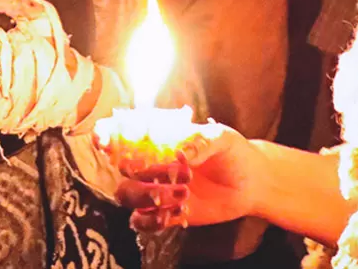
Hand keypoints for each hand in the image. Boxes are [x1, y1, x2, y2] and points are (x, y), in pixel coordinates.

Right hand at [117, 126, 265, 231]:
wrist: (251, 183)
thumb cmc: (233, 151)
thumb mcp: (222, 138)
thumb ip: (202, 141)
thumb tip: (182, 153)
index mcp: (159, 138)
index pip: (121, 134)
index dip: (106, 137)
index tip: (105, 144)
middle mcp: (150, 163)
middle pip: (121, 170)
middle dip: (143, 174)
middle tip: (178, 173)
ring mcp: (155, 189)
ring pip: (126, 196)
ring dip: (147, 197)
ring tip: (182, 195)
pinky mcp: (164, 212)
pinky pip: (141, 222)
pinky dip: (152, 221)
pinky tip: (177, 215)